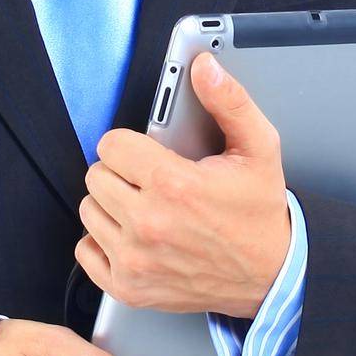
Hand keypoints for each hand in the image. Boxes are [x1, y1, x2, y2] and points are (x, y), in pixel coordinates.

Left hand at [74, 50, 290, 318]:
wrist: (271, 276)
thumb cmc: (260, 214)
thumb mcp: (258, 148)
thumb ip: (229, 101)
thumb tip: (205, 67)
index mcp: (174, 184)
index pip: (111, 145)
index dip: (130, 144)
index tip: (148, 153)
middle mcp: (148, 224)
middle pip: (96, 175)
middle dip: (122, 172)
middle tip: (152, 181)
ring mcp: (135, 260)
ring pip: (88, 210)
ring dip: (112, 206)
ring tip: (147, 207)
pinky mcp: (128, 287)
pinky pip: (85, 251)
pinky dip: (104, 242)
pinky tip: (134, 236)